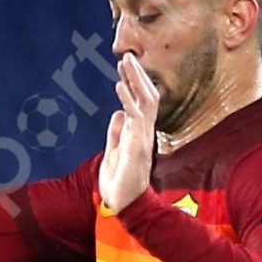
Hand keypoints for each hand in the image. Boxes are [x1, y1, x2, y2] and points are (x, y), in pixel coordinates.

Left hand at [98, 54, 159, 211]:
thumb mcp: (114, 152)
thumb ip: (116, 132)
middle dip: (137, 75)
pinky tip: (119, 86)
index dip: (133, 83)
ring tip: (125, 62)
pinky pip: (136, 118)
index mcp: (139, 133)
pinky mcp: (137, 146)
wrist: (124, 206)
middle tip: (126, 56)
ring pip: (145, 102)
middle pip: (147, 96)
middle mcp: (144, 132)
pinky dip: (128, 100)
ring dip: (134, 80)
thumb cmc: (120, 183)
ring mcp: (143, 138)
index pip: (141, 102)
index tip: (123, 67)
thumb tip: (118, 113)